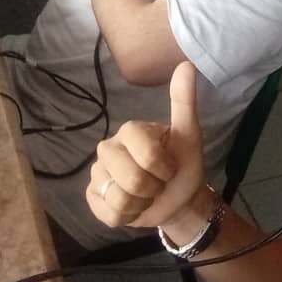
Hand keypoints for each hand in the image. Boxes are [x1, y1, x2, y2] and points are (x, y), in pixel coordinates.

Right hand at [87, 62, 206, 228]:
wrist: (178, 199)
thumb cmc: (182, 165)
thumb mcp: (189, 135)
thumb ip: (184, 102)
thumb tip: (187, 65)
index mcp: (130, 131)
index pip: (146, 155)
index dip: (164, 168)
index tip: (170, 167)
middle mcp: (108, 148)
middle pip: (132, 179)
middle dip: (153, 188)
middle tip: (158, 183)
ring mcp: (97, 174)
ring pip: (119, 198)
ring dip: (142, 203)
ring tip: (147, 195)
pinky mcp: (92, 198)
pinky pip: (108, 213)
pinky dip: (128, 216)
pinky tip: (133, 207)